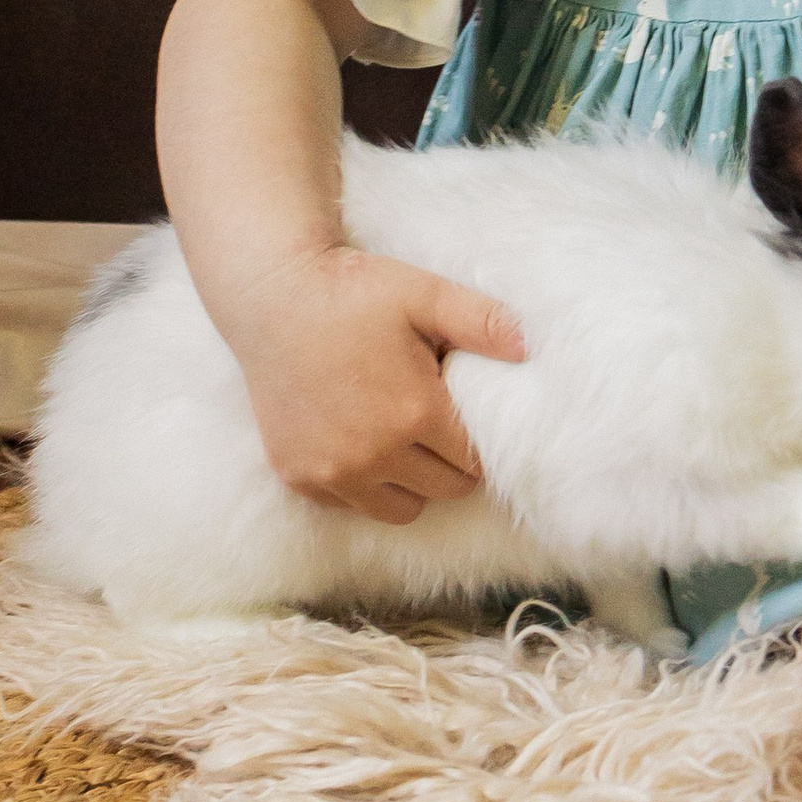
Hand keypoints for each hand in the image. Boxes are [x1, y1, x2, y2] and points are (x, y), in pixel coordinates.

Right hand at [219, 243, 524, 525]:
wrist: (271, 295)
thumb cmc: (353, 291)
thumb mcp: (425, 293)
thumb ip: (482, 322)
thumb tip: (530, 349)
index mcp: (414, 412)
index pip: (474, 461)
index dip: (477, 442)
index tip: (465, 419)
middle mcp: (373, 453)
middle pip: (444, 490)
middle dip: (452, 464)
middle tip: (439, 427)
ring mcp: (331, 470)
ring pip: (400, 510)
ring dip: (412, 485)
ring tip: (405, 442)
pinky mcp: (297, 475)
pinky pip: (350, 506)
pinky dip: (364, 487)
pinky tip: (361, 444)